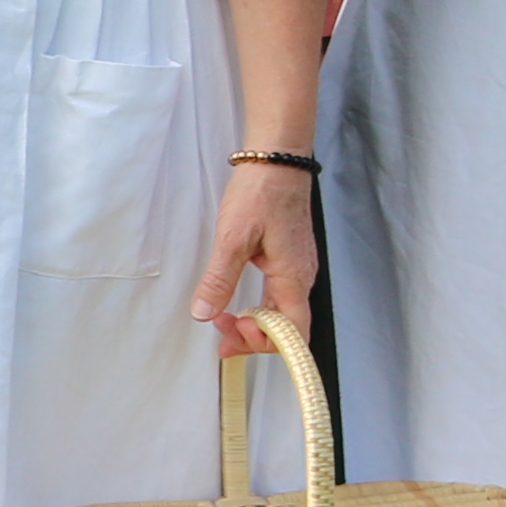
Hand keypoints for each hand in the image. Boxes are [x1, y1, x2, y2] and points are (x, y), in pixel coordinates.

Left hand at [189, 161, 318, 355]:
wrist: (276, 162)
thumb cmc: (260, 193)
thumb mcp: (233, 237)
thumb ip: (219, 279)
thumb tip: (205, 313)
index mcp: (293, 277)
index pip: (292, 332)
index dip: (266, 344)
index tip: (234, 338)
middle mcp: (300, 277)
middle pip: (286, 327)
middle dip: (253, 338)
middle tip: (220, 335)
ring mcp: (296, 269)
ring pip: (281, 312)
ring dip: (254, 323)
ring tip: (223, 323)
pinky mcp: (289, 260)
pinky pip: (278, 296)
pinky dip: (258, 308)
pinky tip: (238, 305)